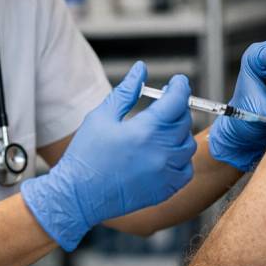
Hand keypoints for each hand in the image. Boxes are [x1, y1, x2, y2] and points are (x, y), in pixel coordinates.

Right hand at [21, 62, 196, 250]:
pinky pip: (186, 170)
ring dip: (179, 132)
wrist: (78, 196)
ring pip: (188, 145)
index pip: (177, 101)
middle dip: (177, 107)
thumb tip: (141, 69)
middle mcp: (161, 152)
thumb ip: (127, 91)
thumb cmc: (86, 155)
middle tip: (165, 103)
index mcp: (145, 130)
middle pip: (184, 121)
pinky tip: (165, 153)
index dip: (180, 86)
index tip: (177, 82)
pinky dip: (181, 158)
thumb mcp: (102, 116)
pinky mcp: (165, 190)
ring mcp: (165, 174)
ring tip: (161, 129)